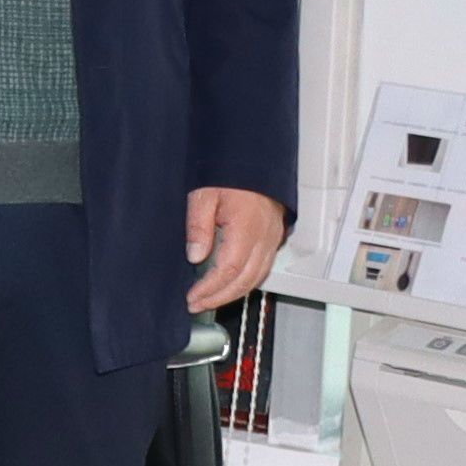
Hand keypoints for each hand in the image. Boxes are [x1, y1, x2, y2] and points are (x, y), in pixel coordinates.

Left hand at [185, 185, 288, 313]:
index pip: (229, 269)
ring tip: (210, 300)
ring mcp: (272, 238)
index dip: (210, 288)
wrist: (254, 160)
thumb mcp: (203, 194)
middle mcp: (264, 237)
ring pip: (257, 277)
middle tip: (197, 304)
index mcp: (247, 227)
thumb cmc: (230, 173)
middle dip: (220, 297)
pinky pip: (263, 267)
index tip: (192, 296)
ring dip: (233, 293)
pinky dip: (246, 281)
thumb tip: (195, 256)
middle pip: (245, 280)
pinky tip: (229, 285)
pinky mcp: (273, 237)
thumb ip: (198, 226)